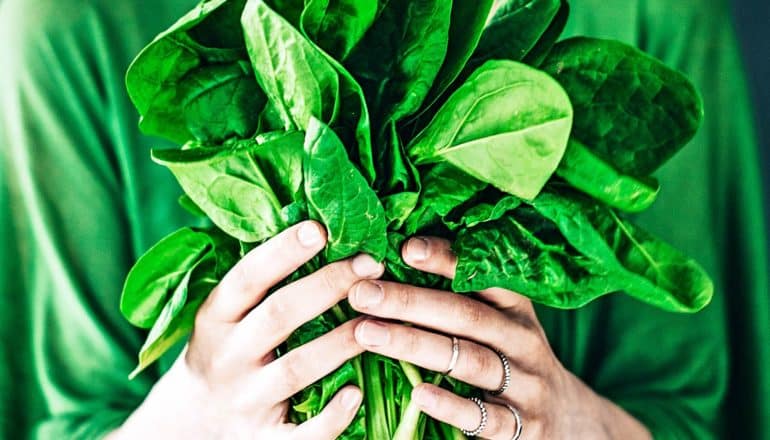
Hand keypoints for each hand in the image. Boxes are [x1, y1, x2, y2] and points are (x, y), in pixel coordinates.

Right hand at [110, 221, 384, 439]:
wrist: (191, 425)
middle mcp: (227, 357)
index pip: (246, 278)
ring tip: (379, 318)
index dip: (281, 252)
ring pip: (296, 369)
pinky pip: (300, 434)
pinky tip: (356, 393)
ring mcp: (246, 401)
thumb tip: (313, 224)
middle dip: (326, 286)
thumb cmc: (224, 353)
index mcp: (214, 319)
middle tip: (369, 263)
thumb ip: (258, 283)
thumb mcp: (224, 316)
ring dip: (340, 342)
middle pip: (278, 316)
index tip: (319, 228)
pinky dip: (329, 417)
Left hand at [348, 236, 650, 439]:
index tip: (404, 247)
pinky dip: (451, 406)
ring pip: (469, 360)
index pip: (482, 275)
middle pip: (465, 315)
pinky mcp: (521, 425)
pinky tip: (418, 394)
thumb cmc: (512, 360)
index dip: (445, 259)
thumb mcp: (501, 324)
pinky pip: (484, 417)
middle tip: (362, 293)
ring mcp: (525, 383)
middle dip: (410, 302)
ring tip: (366, 333)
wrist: (569, 421)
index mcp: (516, 308)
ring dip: (415, 345)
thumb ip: (462, 299)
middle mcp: (523, 339)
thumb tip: (399, 257)